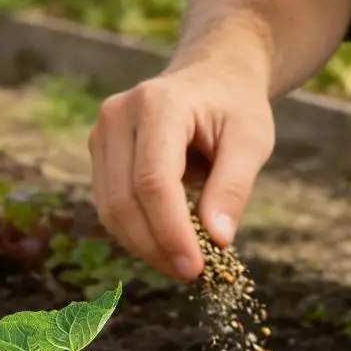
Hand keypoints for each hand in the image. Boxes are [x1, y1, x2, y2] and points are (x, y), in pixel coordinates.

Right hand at [89, 60, 273, 280]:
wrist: (213, 75)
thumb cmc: (236, 107)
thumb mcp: (252, 140)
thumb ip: (234, 187)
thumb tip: (217, 240)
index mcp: (159, 104)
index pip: (153, 181)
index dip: (171, 232)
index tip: (196, 268)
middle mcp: (118, 115)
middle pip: (124, 200)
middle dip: (156, 246)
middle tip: (191, 274)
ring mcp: (102, 132)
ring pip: (110, 208)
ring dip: (144, 245)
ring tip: (183, 262)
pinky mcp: (99, 150)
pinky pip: (110, 204)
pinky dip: (136, 231)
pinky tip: (167, 242)